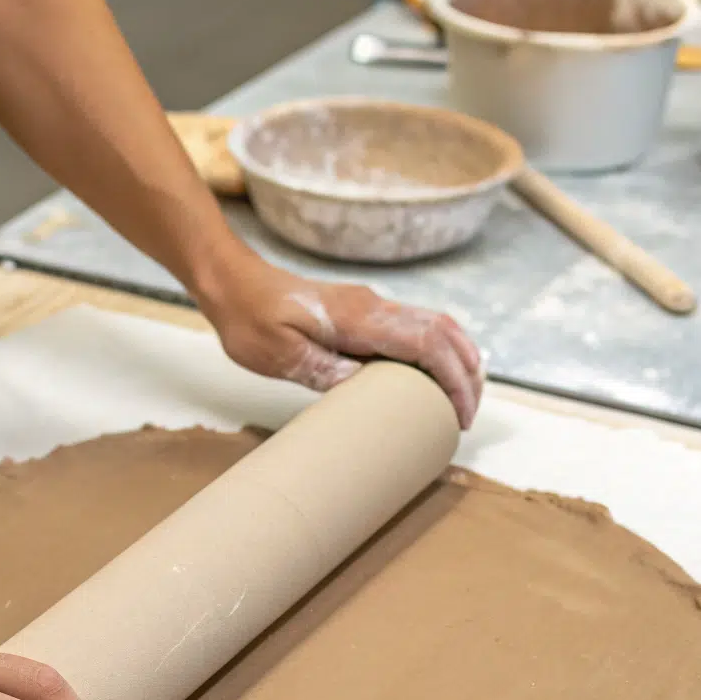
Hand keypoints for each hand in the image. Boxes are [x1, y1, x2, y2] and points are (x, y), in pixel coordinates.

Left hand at [201, 258, 482, 429]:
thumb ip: (325, 371)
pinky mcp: (362, 311)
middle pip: (445, 331)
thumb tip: (369, 390)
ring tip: (461, 399)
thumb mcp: (280, 356)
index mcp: (359, 318)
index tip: (460, 414)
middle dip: (467, 373)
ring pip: (436, 324)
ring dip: (458, 359)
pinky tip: (432, 376)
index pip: (428, 343)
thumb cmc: (250, 320)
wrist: (232, 283)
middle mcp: (374, 306)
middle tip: (467, 416)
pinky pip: (415, 326)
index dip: (454, 379)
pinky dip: (438, 350)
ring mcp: (371, 305)